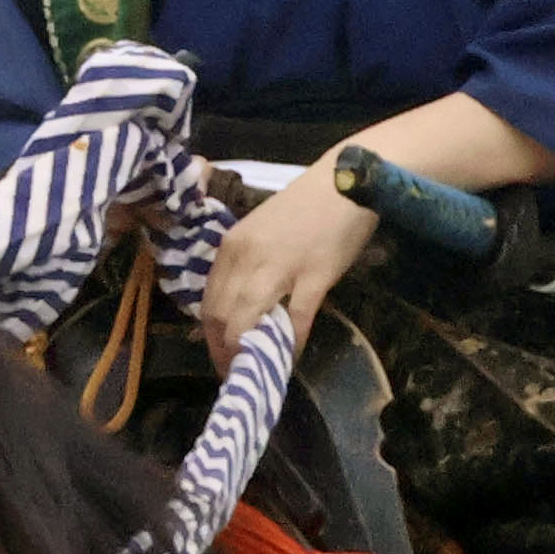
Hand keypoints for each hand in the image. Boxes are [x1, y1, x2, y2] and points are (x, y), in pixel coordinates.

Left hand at [198, 157, 375, 365]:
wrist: (345, 180)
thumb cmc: (305, 207)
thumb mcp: (261, 232)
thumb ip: (246, 264)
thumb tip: (240, 304)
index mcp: (231, 247)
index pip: (209, 301)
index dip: (210, 336)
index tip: (220, 355)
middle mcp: (247, 257)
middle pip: (222, 316)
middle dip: (224, 352)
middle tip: (236, 373)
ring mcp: (280, 266)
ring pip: (249, 320)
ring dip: (249, 353)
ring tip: (257, 372)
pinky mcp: (314, 275)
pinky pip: (296, 319)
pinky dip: (291, 344)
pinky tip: (292, 358)